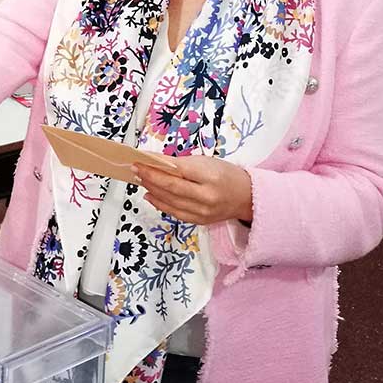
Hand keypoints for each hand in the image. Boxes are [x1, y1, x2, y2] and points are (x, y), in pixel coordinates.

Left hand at [132, 156, 253, 224]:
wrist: (247, 197)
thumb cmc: (227, 175)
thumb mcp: (207, 162)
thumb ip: (181, 163)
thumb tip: (156, 162)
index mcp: (210, 177)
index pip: (176, 171)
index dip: (155, 166)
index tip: (140, 160)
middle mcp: (206, 197)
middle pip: (171, 188)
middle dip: (150, 178)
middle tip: (135, 169)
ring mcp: (203, 212)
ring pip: (170, 201)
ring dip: (152, 190)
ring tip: (140, 179)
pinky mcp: (200, 221)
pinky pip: (175, 213)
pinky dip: (160, 204)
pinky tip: (150, 195)